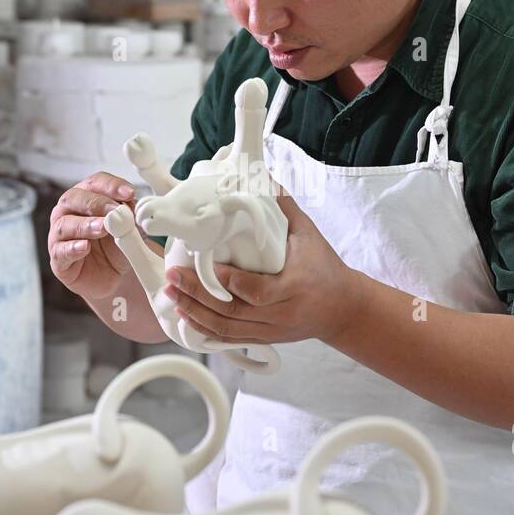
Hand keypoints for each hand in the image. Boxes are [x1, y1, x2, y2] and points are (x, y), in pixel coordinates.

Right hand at [48, 172, 137, 300]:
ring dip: (85, 225)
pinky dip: (72, 248)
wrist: (115, 278)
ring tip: (102, 228)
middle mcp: (68, 212)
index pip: (95, 183)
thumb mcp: (130, 229)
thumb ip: (131, 216)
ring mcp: (59, 235)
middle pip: (74, 198)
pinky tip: (85, 247)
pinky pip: (60, 251)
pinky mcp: (58, 259)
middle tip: (115, 211)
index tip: (130, 193)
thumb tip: (132, 206)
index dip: (111, 186)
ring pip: (64, 224)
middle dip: (96, 203)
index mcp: (86, 197)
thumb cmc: (117, 246)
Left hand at [162, 191, 361, 346]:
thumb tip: (261, 176)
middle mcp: (282, 313)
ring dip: (195, 312)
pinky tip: (186, 315)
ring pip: (227, 329)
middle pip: (234, 312)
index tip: (208, 263)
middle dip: (199, 296)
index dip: (230, 281)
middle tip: (173, 278)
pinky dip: (205, 329)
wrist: (342, 308)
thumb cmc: (324, 267)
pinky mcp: (264, 339)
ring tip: (172, 294)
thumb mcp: (309, 234)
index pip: (258, 291)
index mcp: (296, 285)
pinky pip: (229, 339)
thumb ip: (283, 208)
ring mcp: (272, 330)